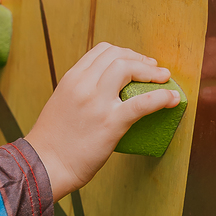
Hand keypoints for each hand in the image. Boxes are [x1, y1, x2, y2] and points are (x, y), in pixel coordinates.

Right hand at [24, 42, 180, 200]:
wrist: (44, 165)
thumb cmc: (52, 141)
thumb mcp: (61, 103)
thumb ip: (79, 92)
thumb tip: (104, 91)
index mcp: (71, 79)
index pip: (102, 51)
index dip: (125, 53)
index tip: (136, 62)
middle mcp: (83, 85)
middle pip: (118, 56)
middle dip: (140, 59)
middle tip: (154, 70)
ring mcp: (97, 102)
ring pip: (128, 68)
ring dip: (151, 71)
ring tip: (163, 78)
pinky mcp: (110, 123)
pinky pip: (142, 103)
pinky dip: (161, 97)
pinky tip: (171, 98)